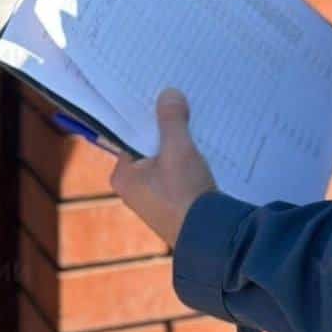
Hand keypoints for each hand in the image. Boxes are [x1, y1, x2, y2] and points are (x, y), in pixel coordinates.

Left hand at [110, 89, 215, 248]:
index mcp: (123, 175)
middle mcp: (133, 187)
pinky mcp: (174, 203)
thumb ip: (171, 120)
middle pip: (148, 146)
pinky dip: (187, 159)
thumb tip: (168, 94)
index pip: (129, 135)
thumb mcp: (178, 150)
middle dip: (164, 128)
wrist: (209, 237)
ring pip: (165, 159)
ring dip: (178, 143)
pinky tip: (204, 146)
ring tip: (194, 119)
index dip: (145, 115)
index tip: (158, 95)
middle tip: (180, 102)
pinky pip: (177, 172)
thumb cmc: (184, 194)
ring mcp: (154, 197)